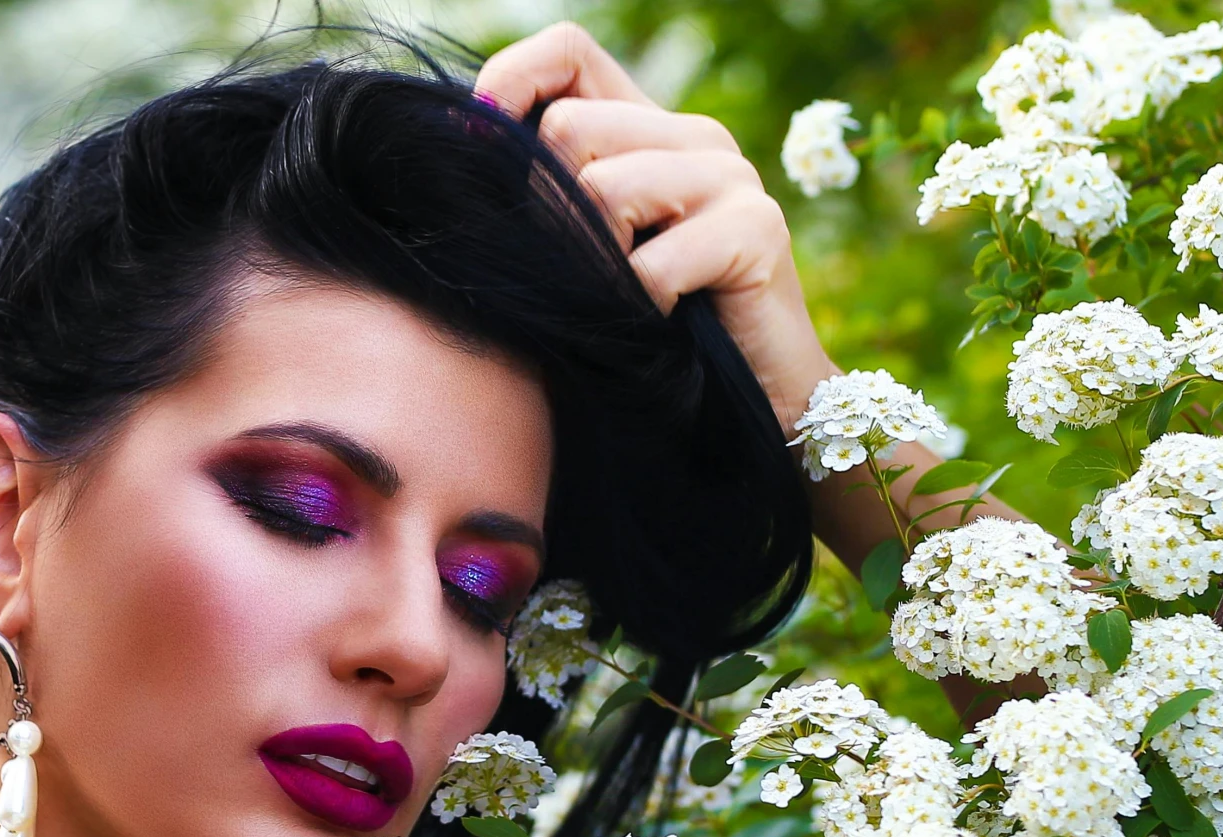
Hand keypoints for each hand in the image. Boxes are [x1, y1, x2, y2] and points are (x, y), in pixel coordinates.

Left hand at [475, 22, 837, 426]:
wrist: (756, 398)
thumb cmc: (655, 335)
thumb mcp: (588, 257)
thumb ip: (546, 200)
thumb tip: (463, 148)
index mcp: (647, 129)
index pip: (568, 50)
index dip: (512, 81)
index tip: (478, 144)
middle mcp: (693, 135)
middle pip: (568, 128)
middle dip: (549, 214)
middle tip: (580, 277)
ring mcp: (730, 176)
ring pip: (602, 189)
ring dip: (594, 268)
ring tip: (624, 304)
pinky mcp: (759, 228)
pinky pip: (651, 264)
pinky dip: (639, 309)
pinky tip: (660, 327)